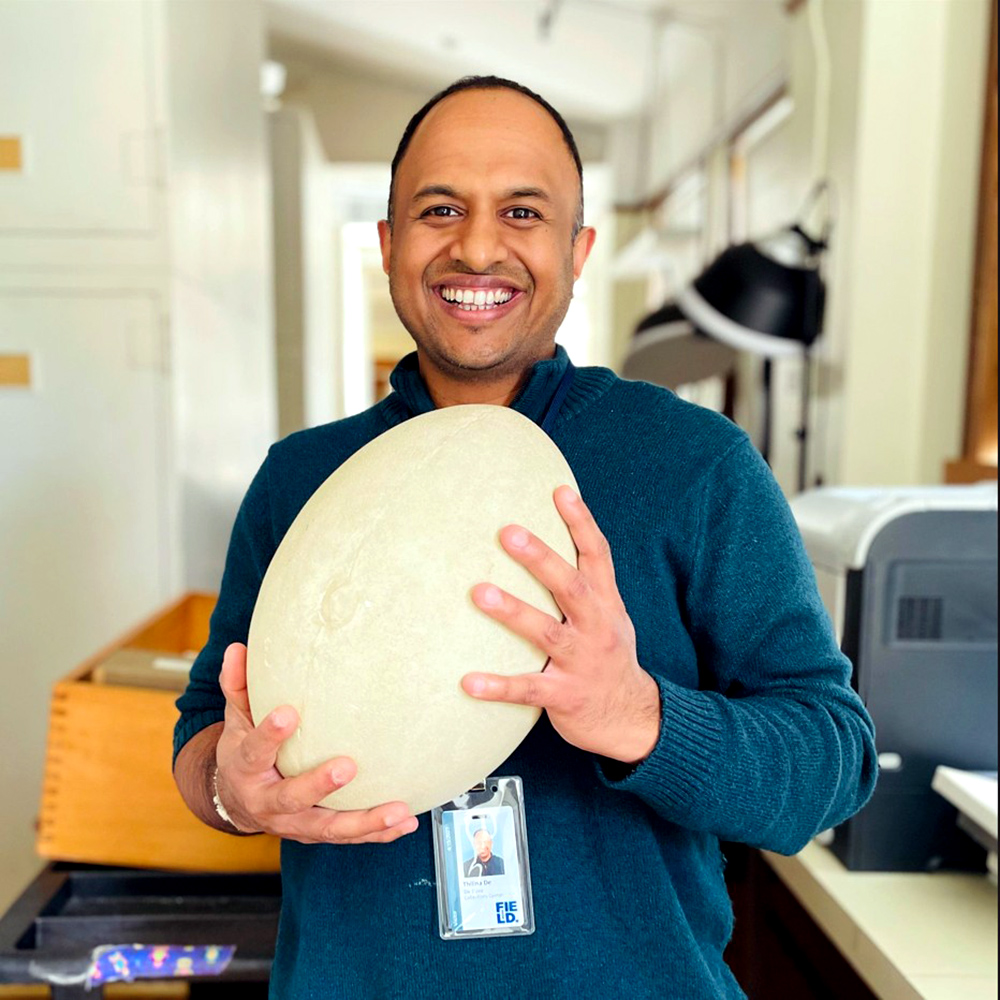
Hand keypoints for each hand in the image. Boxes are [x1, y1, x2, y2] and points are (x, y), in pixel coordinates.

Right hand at [214, 642, 417, 843]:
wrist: (235, 803)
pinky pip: (347, 837)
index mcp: (246, 768)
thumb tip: (237, 649)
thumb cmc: (243, 753)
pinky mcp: (315, 833)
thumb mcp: (236, 720)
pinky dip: (377, 832)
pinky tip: (405, 822)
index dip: (269, 734)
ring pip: (327, 827)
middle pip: (292, 797)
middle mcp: (267, 801)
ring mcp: (293, 823)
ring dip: (364, 821)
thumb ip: (240, 687)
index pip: (255, 750)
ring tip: (396, 811)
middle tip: (348, 767)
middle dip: (319, 784)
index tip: (288, 713)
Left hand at [462, 486, 660, 763]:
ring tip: (479, 592)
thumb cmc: (608, 657)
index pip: (598, 556)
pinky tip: (468, 682)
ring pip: (547, 633)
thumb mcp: (610, 615)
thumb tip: (546, 537)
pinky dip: (498, 685)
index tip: (560, 491)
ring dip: (513, 611)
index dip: (581, 523)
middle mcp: (597, 628)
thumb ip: (586, 583)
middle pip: (571, 587)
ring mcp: (582, 662)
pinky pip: (528, 689)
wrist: (632, 719)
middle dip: (541, 559)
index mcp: (607, 604)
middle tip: (508, 533)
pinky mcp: (565, 696)